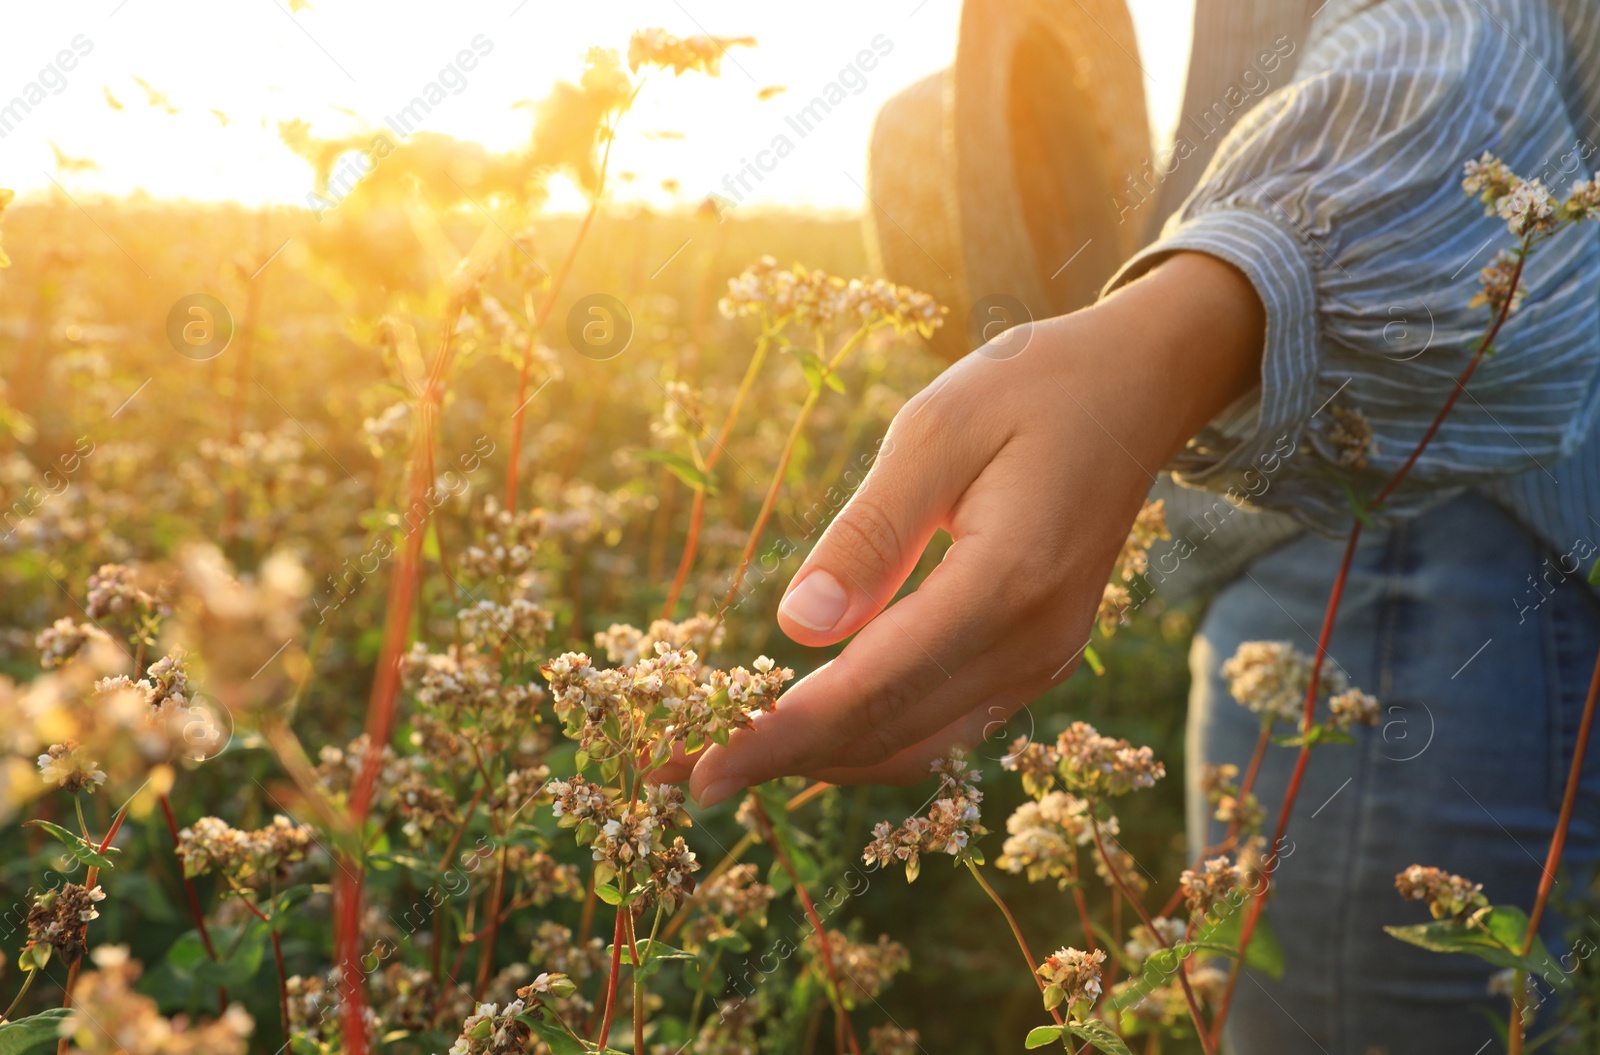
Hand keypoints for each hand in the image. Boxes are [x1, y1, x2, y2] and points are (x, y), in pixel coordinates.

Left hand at [665, 252, 1264, 804]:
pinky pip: (944, 725)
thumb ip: (868, 534)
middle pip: (886, 734)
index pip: (869, 689)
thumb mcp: (935, 430)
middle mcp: (1031, 644)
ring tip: (728, 754)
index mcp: (1004, 583)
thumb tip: (796, 629)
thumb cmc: (1030, 388)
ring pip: (915, 746)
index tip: (693, 770)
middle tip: (677, 769)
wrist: (1138, 389)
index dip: (776, 738)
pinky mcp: (1037, 659)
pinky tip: (811, 725)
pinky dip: (870, 736)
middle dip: (776, 759)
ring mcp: (1042, 661)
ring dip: (819, 759)